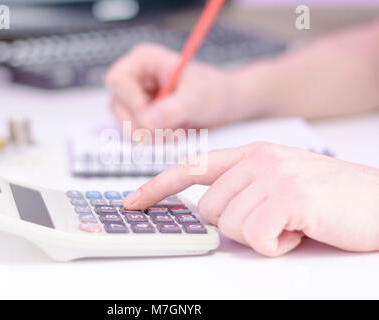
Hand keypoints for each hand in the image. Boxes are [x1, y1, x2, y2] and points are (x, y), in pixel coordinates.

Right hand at [105, 43, 261, 130]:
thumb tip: (148, 121)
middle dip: (140, 124)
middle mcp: (136, 79)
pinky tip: (175, 134)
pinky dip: (155, 140)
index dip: (131, 101)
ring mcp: (137, 99)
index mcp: (144, 61)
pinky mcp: (142, 118)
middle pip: (117, 106)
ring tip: (177, 132)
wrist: (225, 105)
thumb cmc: (214, 92)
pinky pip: (137, 136)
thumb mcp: (196, 99)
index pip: (117, 80)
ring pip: (125, 124)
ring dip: (149, 135)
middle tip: (166, 132)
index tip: (150, 116)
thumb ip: (173, 109)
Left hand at [123, 142, 378, 256]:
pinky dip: (278, 244)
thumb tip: (209, 210)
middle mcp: (257, 158)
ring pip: (232, 226)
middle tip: (274, 218)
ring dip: (263, 235)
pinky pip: (257, 237)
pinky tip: (301, 228)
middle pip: (210, 210)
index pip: (191, 167)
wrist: (378, 200)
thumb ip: (241, 187)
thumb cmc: (327, 196)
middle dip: (239, 225)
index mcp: (250, 153)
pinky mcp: (287, 196)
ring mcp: (271, 174)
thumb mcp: (277, 181)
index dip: (158, 187)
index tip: (134, 202)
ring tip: (292, 220)